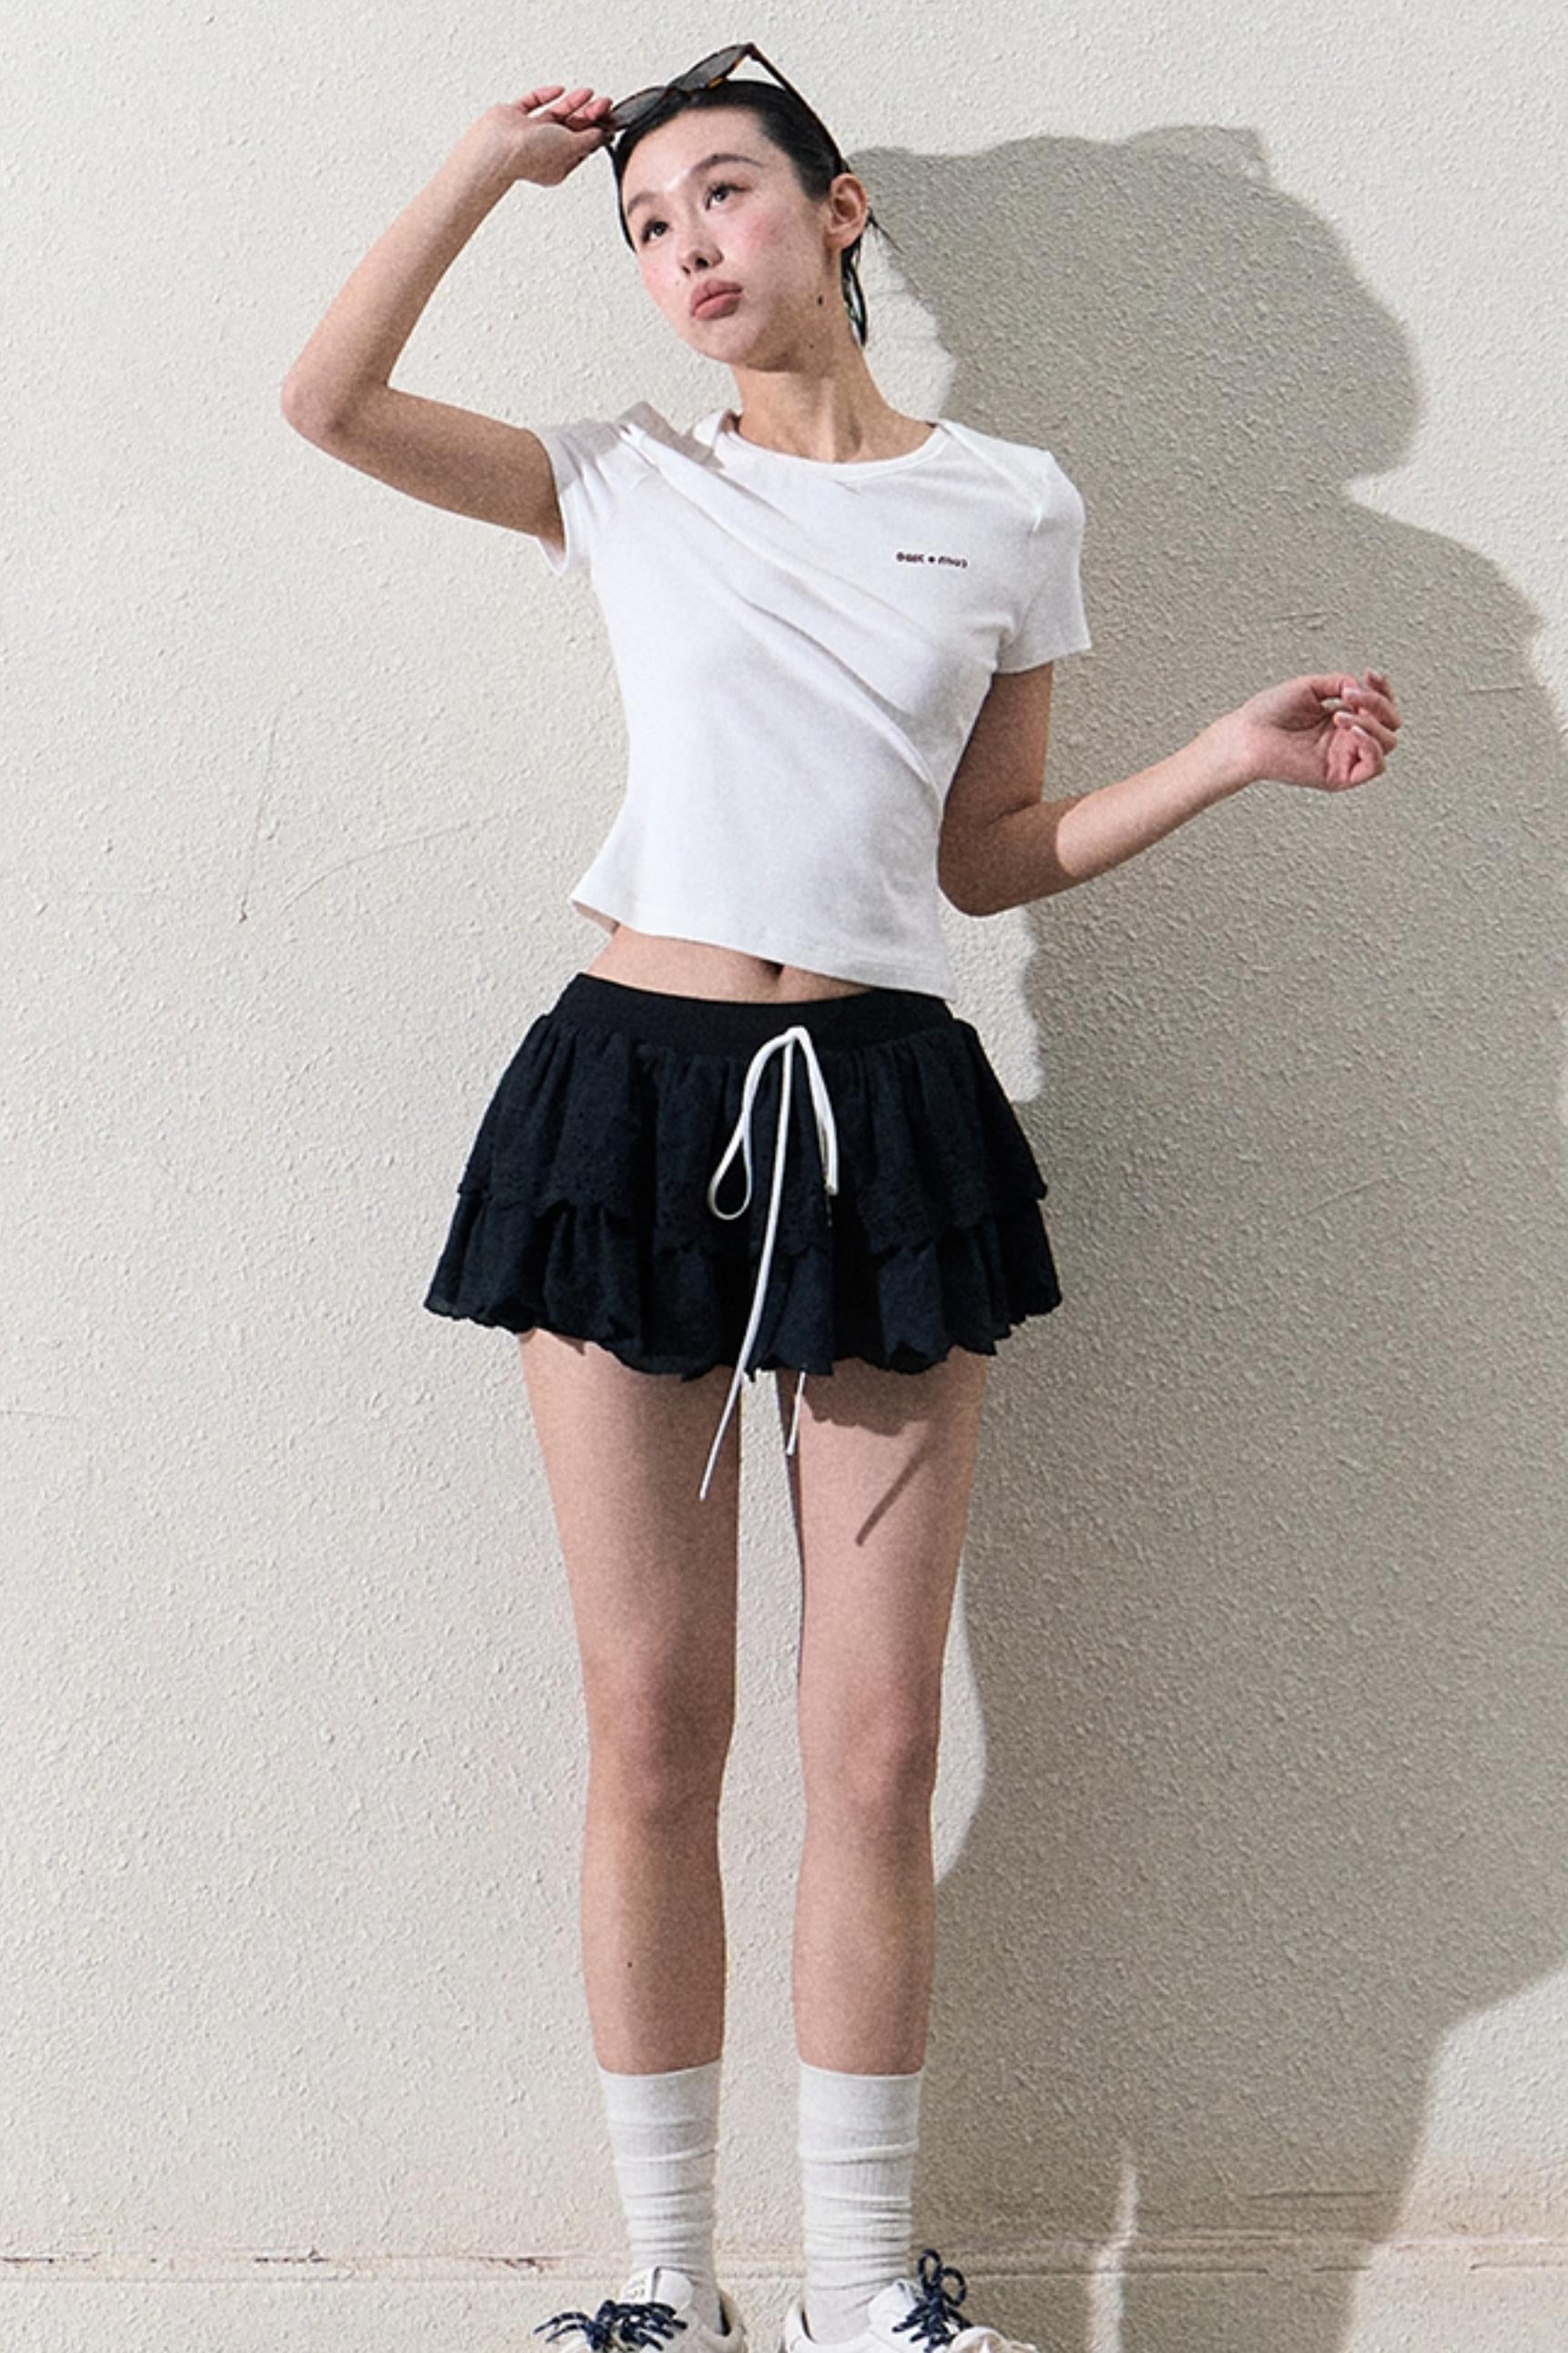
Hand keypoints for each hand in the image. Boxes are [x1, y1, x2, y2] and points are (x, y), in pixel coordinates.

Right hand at [464, 85, 615, 186]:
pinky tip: (559, 90)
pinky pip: (532, 103)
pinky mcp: (513, 117)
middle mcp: (542, 150)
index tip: (611, 119)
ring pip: (554, 115)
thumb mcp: (572, 148)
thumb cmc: (530, 154)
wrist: (498, 146)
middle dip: (588, 115)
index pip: (582, 147)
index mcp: (557, 166)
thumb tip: (603, 134)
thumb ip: (590, 140)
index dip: (597, 132)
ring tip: (589, 92)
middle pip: (570, 130)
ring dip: (573, 103)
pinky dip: (546, 95)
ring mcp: (527, 133)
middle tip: (604, 102)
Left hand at [1219, 667, 1402, 793]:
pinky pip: (1375, 766)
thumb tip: (1362, 689)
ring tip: (1341, 713)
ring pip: (1387, 742)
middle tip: (1353, 695)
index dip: (1383, 689)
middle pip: (1391, 723)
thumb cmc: (1268, 713)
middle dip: (1379, 703)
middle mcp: (1345, 739)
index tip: (1369, 674)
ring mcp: (1344, 758)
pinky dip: (1371, 745)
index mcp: (1341, 718)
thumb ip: (1340, 682)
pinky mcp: (1339, 777)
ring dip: (1371, 722)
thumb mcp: (1311, 687)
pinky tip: (1352, 731)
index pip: (1380, 706)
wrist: (1247, 735)